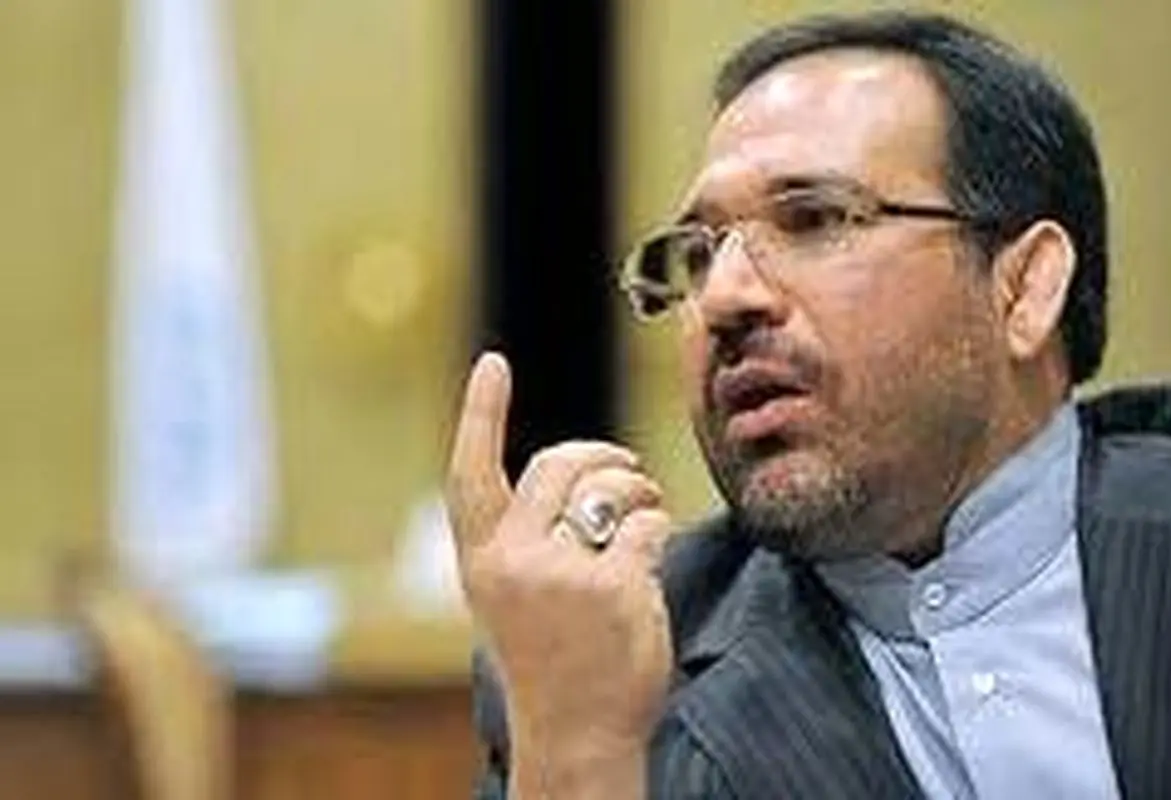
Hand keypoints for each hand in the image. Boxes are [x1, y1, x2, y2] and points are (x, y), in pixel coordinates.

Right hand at [445, 353, 672, 792]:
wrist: (576, 736)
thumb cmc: (550, 662)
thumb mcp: (511, 598)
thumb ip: (527, 538)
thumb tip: (576, 474)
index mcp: (481, 560)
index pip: (470, 471)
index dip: (480, 413)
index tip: (492, 364)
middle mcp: (512, 560)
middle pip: (560, 464)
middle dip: (603, 457)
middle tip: (630, 473)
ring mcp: (561, 573)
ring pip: (611, 489)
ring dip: (640, 492)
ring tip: (646, 516)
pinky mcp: (612, 586)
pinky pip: (649, 525)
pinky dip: (659, 532)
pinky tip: (650, 565)